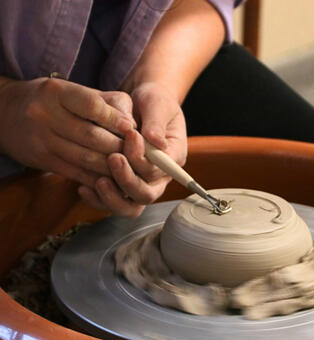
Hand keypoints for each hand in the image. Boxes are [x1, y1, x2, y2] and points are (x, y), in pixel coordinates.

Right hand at [0, 77, 134, 187]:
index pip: (92, 105)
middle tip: (139, 154)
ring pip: (86, 158)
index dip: (115, 119)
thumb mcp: (73, 91)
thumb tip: (133, 122)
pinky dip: (98, 178)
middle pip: (92, 136)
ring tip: (131, 168)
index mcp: (57, 92)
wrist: (5, 113)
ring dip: (113, 166)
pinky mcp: (43, 160)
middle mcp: (46, 114)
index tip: (133, 128)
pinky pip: (77, 173)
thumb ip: (106, 102)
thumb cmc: (51, 101)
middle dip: (120, 147)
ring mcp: (42, 139)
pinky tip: (114, 179)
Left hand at [78, 82, 187, 217]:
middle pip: (146, 194)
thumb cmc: (152, 102)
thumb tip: (155, 141)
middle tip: (112, 158)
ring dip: (113, 198)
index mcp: (173, 158)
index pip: (159, 170)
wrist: (139, 105)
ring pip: (130, 207)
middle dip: (127, 180)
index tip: (130, 135)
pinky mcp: (122, 187)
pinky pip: (113, 204)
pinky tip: (83, 188)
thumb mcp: (157, 103)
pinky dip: (98, 200)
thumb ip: (156, 121)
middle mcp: (159, 178)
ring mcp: (141, 185)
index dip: (143, 158)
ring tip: (97, 181)